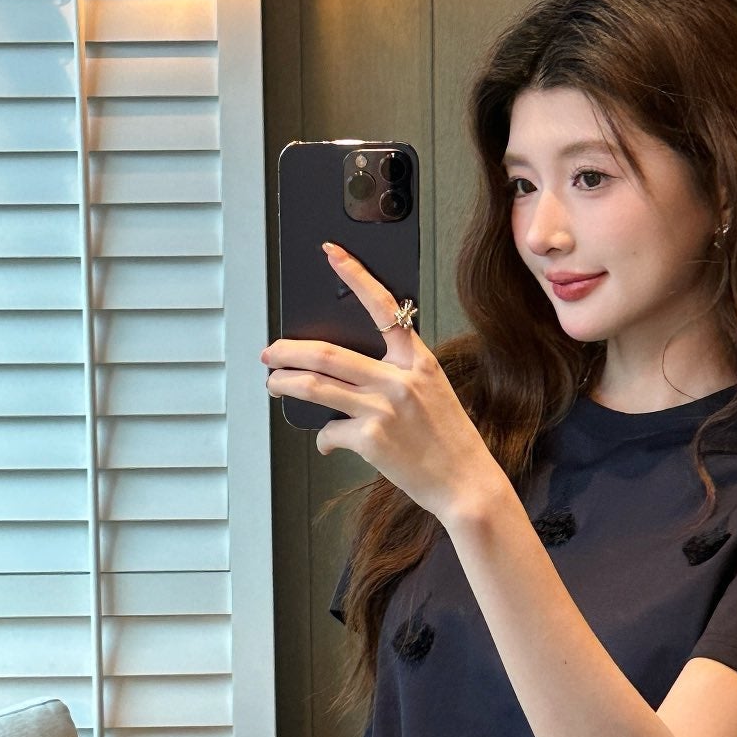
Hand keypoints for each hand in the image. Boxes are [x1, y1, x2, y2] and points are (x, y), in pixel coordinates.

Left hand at [260, 244, 502, 524]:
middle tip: (270, 353)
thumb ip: (396, 375)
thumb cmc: (449, 440)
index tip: (332, 254)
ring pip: (316, 387)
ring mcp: (383, 409)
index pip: (384, 306)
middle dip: (288, 351)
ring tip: (274, 384)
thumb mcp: (433, 392)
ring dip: (285, 384)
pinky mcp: (371, 440)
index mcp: (418, 361)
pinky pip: (329, 432)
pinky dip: (323, 439)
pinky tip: (329, 443)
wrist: (466, 483)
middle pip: (328, 353)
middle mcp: (399, 380)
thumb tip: (345, 373)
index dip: (355, 275)